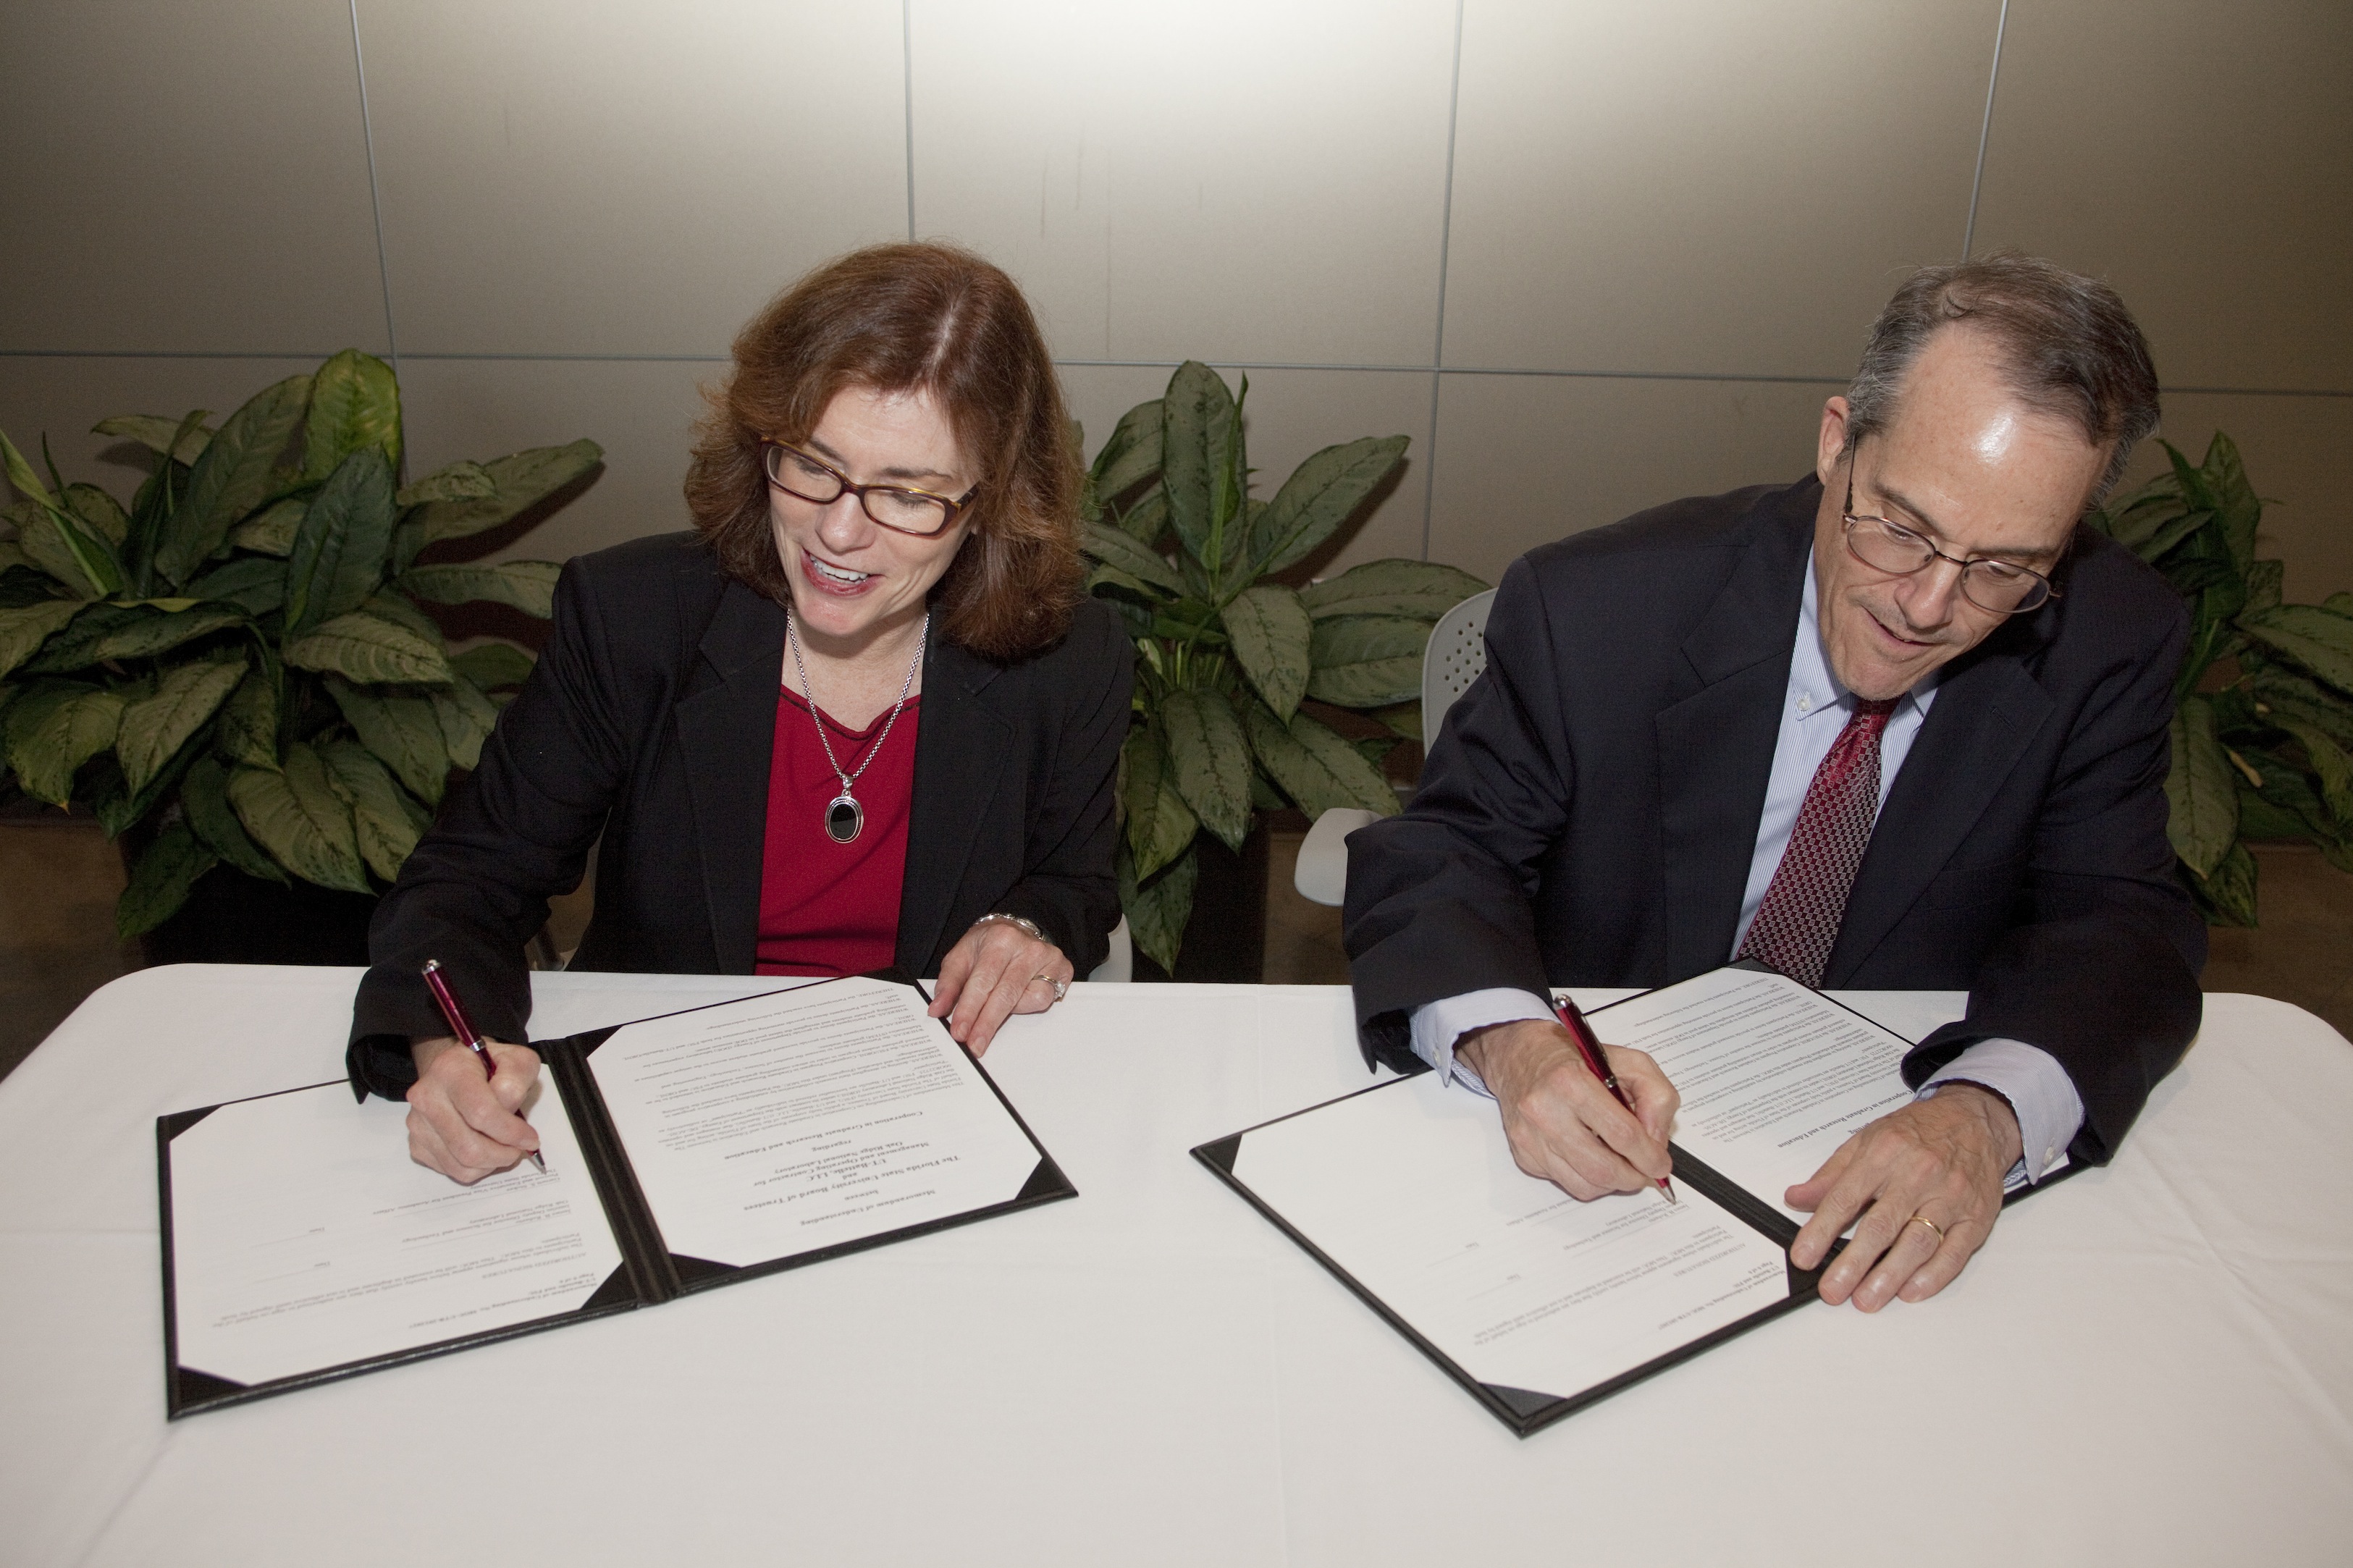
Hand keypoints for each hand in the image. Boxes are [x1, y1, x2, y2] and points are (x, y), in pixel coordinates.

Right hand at [405, 1036, 543, 1184]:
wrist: (455, 1070)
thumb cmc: (488, 1065)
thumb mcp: (515, 1059)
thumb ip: (516, 1079)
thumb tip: (508, 1110)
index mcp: (450, 1070)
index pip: (481, 1113)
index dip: (511, 1132)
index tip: (530, 1138)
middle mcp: (427, 1098)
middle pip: (469, 1147)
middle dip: (503, 1154)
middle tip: (519, 1148)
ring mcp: (417, 1124)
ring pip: (461, 1165)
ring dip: (492, 1163)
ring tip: (504, 1148)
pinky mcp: (416, 1144)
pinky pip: (451, 1171)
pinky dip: (476, 1168)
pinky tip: (485, 1149)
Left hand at [929, 917, 1071, 1056]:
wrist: (1016, 930)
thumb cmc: (987, 946)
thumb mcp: (961, 956)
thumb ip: (948, 983)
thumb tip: (937, 1010)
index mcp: (1000, 939)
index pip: (983, 980)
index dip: (970, 1009)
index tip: (959, 1032)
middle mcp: (1028, 947)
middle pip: (1006, 994)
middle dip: (987, 1023)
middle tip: (973, 1044)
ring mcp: (1049, 958)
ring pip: (1030, 999)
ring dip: (1007, 1015)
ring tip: (992, 1014)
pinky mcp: (1063, 969)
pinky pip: (1045, 999)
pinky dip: (1027, 1005)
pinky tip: (1017, 998)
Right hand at [1457, 1019, 1677, 1199]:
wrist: (1522, 1057)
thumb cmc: (1575, 1058)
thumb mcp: (1629, 1061)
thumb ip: (1655, 1096)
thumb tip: (1656, 1142)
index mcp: (1570, 1082)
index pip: (1622, 1134)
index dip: (1649, 1156)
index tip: (1661, 1164)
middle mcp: (1544, 1111)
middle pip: (1602, 1169)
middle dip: (1634, 1178)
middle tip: (1646, 1172)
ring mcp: (1530, 1137)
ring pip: (1584, 1186)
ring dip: (1612, 1183)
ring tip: (1621, 1163)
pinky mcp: (1524, 1154)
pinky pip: (1566, 1182)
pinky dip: (1587, 1177)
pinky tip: (1591, 1154)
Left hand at [1786, 1083, 2022, 1310]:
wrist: (1974, 1120)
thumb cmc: (1918, 1132)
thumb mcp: (1867, 1140)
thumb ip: (1831, 1174)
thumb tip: (1797, 1198)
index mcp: (1884, 1154)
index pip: (1845, 1197)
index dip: (1821, 1230)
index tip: (1804, 1257)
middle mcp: (1918, 1175)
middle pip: (1882, 1226)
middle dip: (1853, 1263)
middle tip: (1833, 1291)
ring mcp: (1950, 1197)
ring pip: (1918, 1242)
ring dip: (1890, 1276)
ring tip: (1867, 1299)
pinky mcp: (1977, 1216)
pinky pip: (1955, 1250)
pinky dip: (1934, 1275)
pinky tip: (1911, 1290)